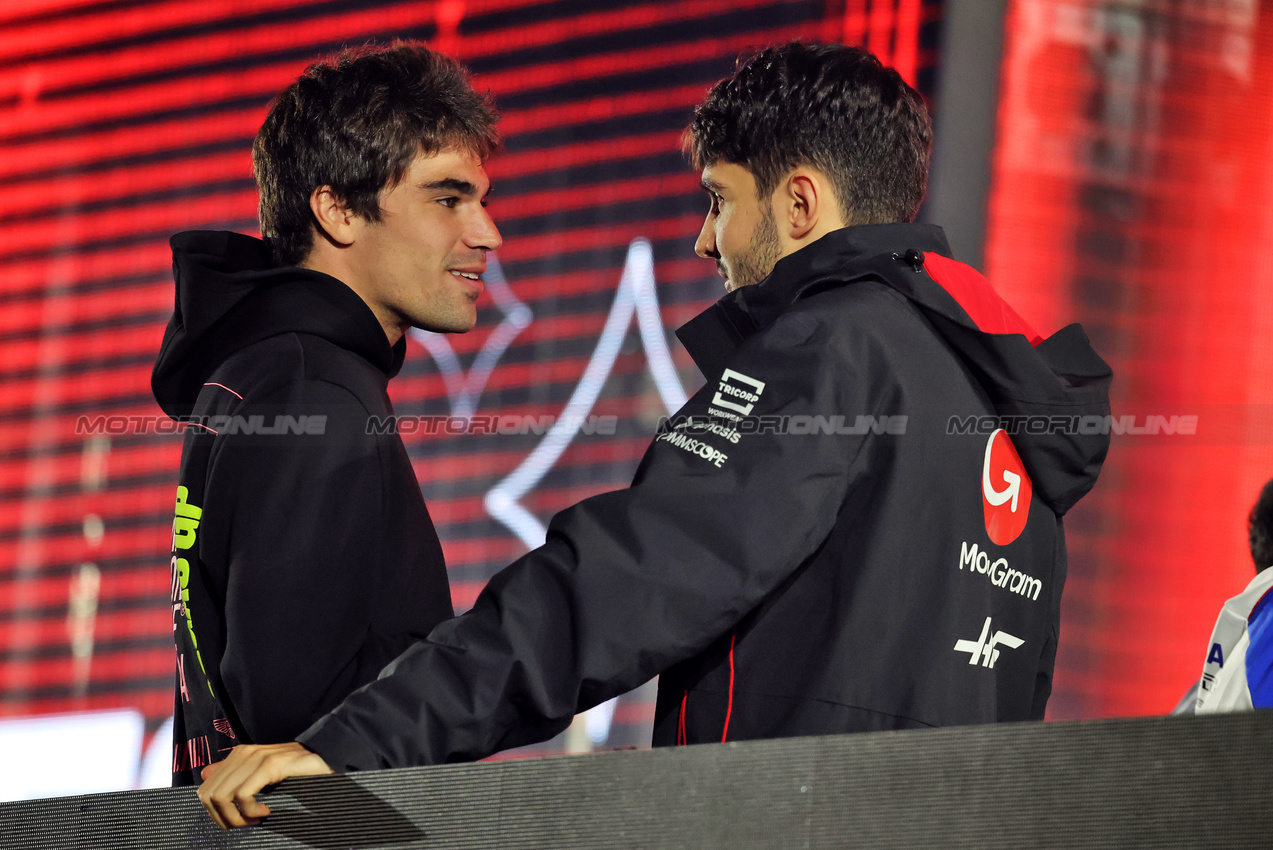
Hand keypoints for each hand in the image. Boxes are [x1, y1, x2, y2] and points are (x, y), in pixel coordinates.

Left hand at [197, 741, 332, 828]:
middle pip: (209, 795)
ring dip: (238, 817)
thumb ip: (233, 773)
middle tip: (248, 823)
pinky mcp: (269, 765)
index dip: (216, 813)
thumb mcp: (261, 773)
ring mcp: (256, 757)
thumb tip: (205, 774)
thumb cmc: (295, 772)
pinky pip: (243, 796)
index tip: (238, 820)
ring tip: (257, 818)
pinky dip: (251, 811)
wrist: (326, 760)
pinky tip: (267, 812)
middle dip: (225, 818)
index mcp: (238, 754)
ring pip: (222, 797)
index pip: (204, 789)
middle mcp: (243, 753)